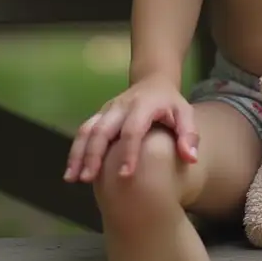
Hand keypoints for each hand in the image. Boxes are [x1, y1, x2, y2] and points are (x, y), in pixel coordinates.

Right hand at [64, 73, 197, 183]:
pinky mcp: (99, 115)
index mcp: (143, 105)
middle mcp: (121, 106)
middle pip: (102, 129)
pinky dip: (75, 151)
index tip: (125, 175)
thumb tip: (190, 158)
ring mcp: (107, 110)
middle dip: (93, 154)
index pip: (133, 129)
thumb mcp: (186, 113)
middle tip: (88, 179)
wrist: (153, 81)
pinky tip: (71, 172)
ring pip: (87, 130)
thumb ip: (189, 135)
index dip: (129, 152)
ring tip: (73, 178)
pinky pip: (83, 131)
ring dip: (78, 154)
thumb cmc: (170, 103)